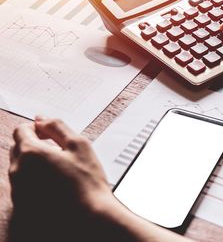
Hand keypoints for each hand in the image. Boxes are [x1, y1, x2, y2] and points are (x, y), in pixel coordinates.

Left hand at [8, 118, 191, 241]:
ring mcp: (19, 189)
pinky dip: (36, 179)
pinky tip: (56, 183)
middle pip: (19, 147)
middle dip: (35, 144)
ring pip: (21, 166)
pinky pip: (24, 183)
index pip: (21, 130)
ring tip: (60, 169)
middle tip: (59, 151)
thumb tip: (42, 119)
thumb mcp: (79, 145)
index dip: (37, 128)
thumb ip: (57, 126)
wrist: (89, 216)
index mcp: (30, 153)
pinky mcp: (22, 203)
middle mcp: (18, 171)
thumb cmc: (87, 183)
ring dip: (36, 162)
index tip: (50, 134)